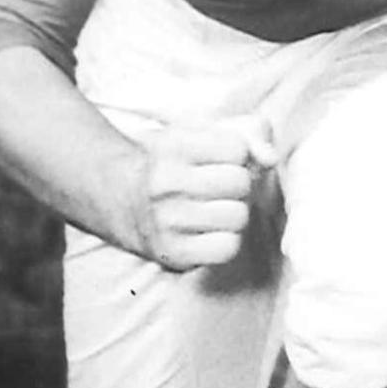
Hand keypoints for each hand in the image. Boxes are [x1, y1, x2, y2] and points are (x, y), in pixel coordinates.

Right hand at [134, 117, 275, 270]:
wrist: (115, 197)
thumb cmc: (168, 162)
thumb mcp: (198, 134)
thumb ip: (245, 135)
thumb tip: (271, 158)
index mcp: (172, 147)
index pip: (238, 148)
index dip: (236, 154)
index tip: (218, 160)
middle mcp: (166, 184)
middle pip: (240, 183)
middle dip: (236, 184)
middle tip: (216, 188)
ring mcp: (167, 221)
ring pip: (238, 216)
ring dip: (232, 212)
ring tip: (212, 209)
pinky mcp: (171, 253)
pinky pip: (227, 248)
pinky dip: (225, 240)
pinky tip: (209, 232)